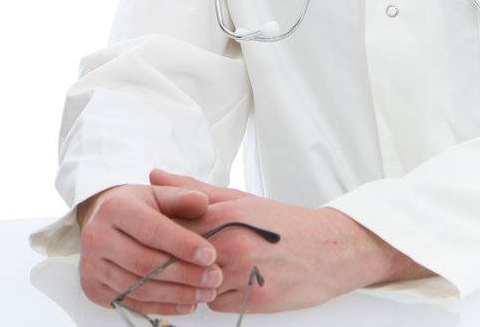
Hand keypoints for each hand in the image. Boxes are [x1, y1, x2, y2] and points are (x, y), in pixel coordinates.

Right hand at [77, 181, 221, 318]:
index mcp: (114, 208)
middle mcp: (97, 236)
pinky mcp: (94, 288)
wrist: (101, 222)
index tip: (210, 255)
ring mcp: (92, 265)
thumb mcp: (156, 195)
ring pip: (140, 287)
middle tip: (214, 278)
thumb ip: (180, 198)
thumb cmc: (135, 207)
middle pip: (145, 263)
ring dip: (177, 294)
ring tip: (206, 292)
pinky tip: (187, 304)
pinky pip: (133, 303)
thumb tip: (202, 202)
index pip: (152, 230)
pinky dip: (163, 306)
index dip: (183, 244)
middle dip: (185, 273)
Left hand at [149, 169, 430, 312]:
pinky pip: (215, 304)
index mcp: (224, 216)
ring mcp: (242, 274)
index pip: (169, 226)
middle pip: (177, 258)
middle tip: (172, 255)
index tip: (150, 233)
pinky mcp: (252, 300)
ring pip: (194, 284)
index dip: (156, 232)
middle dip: (171, 258)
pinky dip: (215, 296)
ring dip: (193, 280)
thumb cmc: (281, 223)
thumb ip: (192, 189)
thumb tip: (154, 176)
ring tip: (204, 268)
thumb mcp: (238, 199)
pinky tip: (226, 283)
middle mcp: (230, 245)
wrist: (328, 250)